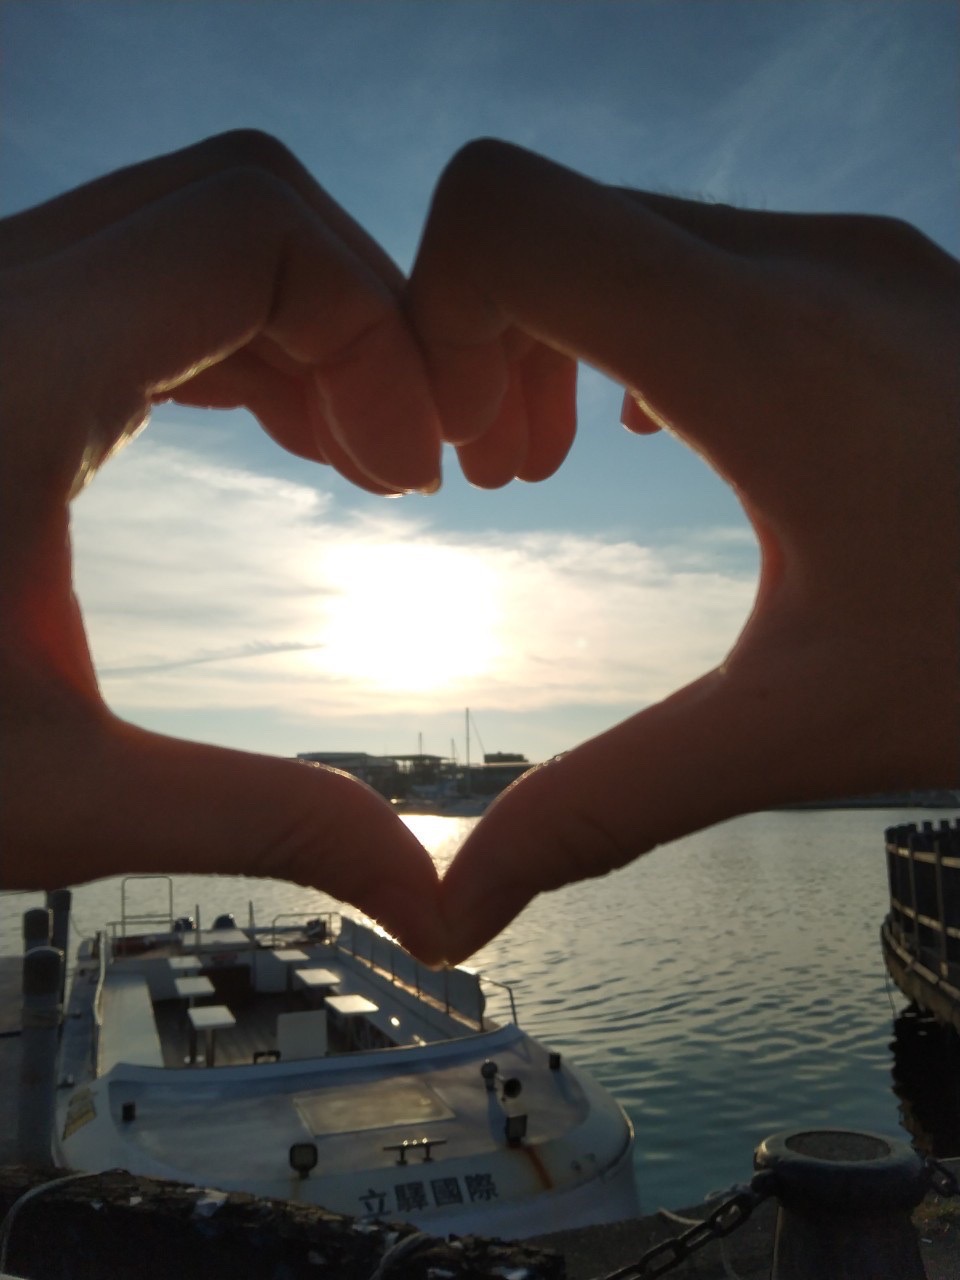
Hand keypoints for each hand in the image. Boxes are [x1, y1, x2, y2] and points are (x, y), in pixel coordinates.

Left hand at [0, 131, 444, 962]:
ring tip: (365, 461)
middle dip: (364, 322)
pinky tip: (287, 436)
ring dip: (310, 331)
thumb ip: (263, 823)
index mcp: (6, 375)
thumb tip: (430, 897)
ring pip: (197, 229)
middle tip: (411, 465)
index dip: (379, 336)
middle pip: (244, 203)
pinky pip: (148, 275)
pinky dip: (244, 339)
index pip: (257, 235)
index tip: (417, 481)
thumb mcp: (54, 798)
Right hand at [407, 140, 959, 962]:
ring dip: (547, 336)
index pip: (505, 218)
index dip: (426, 325)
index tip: (453, 462)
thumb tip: (457, 909)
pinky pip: (697, 253)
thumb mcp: (801, 733)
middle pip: (539, 219)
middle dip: (473, 346)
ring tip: (553, 464)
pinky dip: (629, 327)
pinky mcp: (880, 281)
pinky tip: (659, 437)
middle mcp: (807, 265)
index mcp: (764, 352)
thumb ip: (605, 807)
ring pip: (618, 227)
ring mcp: (852, 258)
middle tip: (496, 481)